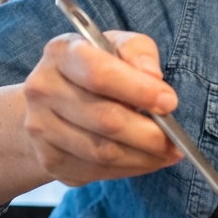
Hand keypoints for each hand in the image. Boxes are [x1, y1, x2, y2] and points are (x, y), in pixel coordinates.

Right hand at [23, 31, 181, 185]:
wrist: (50, 105)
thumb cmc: (93, 70)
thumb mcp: (116, 47)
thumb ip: (137, 52)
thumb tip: (153, 78)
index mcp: (61, 53)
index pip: (99, 74)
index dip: (139, 91)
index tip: (170, 102)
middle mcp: (43, 90)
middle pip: (105, 120)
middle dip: (150, 134)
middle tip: (176, 141)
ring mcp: (41, 128)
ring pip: (103, 152)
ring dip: (144, 157)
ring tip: (168, 153)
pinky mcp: (49, 160)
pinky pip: (97, 171)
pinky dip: (130, 169)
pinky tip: (146, 160)